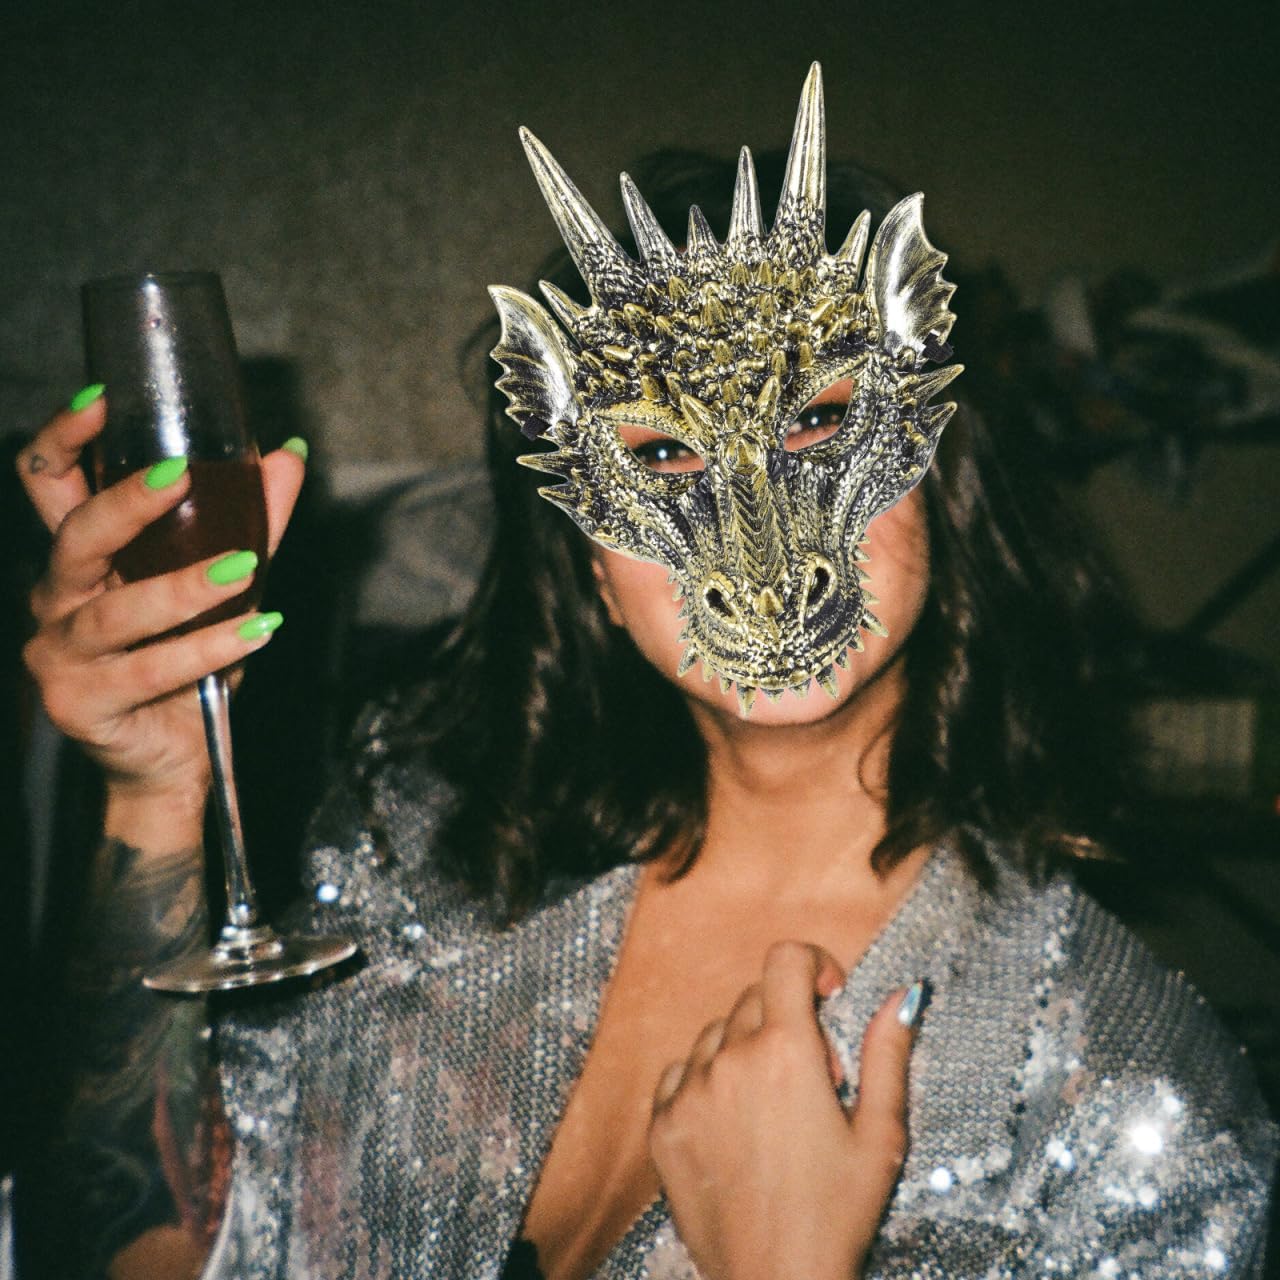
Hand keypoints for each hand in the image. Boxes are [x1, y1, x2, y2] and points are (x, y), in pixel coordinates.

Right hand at [18, 391, 304, 816]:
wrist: (168, 755)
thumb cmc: (186, 657)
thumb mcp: (222, 581)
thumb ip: (251, 520)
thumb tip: (289, 453)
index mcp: (80, 558)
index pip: (48, 483)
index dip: (65, 436)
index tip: (103, 397)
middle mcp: (56, 598)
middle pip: (75, 537)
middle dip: (125, 502)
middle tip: (180, 474)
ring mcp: (59, 653)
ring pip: (117, 612)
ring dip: (184, 587)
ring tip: (245, 566)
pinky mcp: (80, 702)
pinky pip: (147, 670)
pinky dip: (208, 649)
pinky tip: (256, 631)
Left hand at [648, 942, 921, 1279]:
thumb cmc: (836, 1214)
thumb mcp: (880, 1134)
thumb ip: (887, 1054)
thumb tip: (900, 995)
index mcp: (785, 1051)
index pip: (785, 959)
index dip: (812, 965)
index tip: (828, 1000)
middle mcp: (729, 1059)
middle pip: (754, 997)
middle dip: (788, 1019)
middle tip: (814, 1078)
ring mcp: (688, 1091)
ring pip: (717, 1033)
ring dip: (746, 1049)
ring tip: (773, 1105)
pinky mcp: (662, 1125)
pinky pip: (680, 1072)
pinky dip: (706, 1080)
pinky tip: (734, 1120)